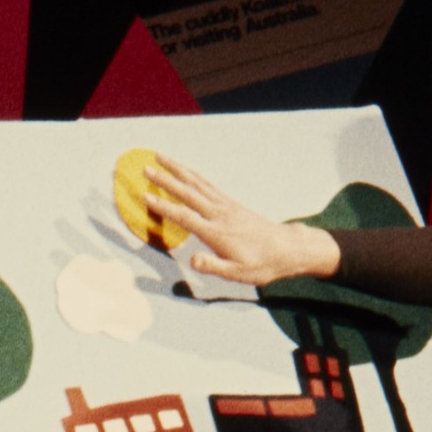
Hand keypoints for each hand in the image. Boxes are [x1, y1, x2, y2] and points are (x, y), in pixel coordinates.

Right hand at [141, 157, 340, 287]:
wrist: (287, 249)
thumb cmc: (262, 264)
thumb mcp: (237, 274)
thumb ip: (213, 266)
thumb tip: (192, 260)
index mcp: (216, 232)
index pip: (185, 216)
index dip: (163, 206)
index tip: (144, 195)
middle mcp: (219, 214)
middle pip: (188, 193)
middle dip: (165, 179)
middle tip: (145, 167)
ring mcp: (226, 206)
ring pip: (197, 183)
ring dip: (177, 170)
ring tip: (160, 157)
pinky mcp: (231, 204)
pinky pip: (208, 185)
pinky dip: (193, 175)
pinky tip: (185, 171)